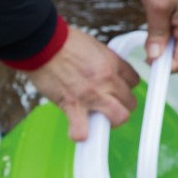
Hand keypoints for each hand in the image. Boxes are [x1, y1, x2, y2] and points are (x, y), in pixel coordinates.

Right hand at [26, 27, 139, 141]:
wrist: (43, 45)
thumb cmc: (63, 43)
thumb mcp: (93, 46)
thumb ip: (102, 62)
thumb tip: (102, 74)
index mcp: (112, 63)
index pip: (134, 81)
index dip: (125, 88)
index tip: (117, 90)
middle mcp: (106, 80)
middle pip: (130, 103)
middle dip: (122, 106)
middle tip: (110, 107)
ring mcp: (91, 95)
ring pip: (118, 117)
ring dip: (110, 122)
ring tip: (100, 122)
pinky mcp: (72, 105)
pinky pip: (82, 130)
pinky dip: (80, 134)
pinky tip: (78, 131)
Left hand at [139, 0, 177, 70]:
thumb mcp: (155, 7)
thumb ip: (156, 35)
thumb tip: (154, 59)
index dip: (164, 69)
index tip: (147, 68)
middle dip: (162, 57)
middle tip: (145, 45)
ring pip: (177, 46)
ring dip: (161, 44)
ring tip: (150, 27)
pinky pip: (176, 35)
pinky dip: (163, 35)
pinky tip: (154, 23)